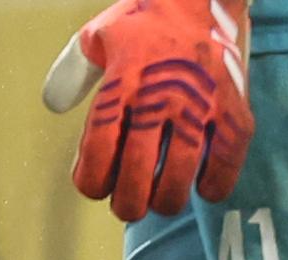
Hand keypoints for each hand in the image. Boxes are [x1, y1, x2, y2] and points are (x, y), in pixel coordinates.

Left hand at [41, 0, 251, 220]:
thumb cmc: (143, 23)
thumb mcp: (97, 37)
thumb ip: (70, 71)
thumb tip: (55, 104)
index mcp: (119, 83)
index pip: (97, 150)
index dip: (91, 181)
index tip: (95, 187)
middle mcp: (157, 95)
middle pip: (135, 171)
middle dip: (127, 202)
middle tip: (128, 207)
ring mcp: (198, 100)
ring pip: (179, 170)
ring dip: (167, 199)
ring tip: (162, 203)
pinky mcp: (232, 102)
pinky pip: (227, 153)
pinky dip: (218, 181)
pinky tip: (206, 191)